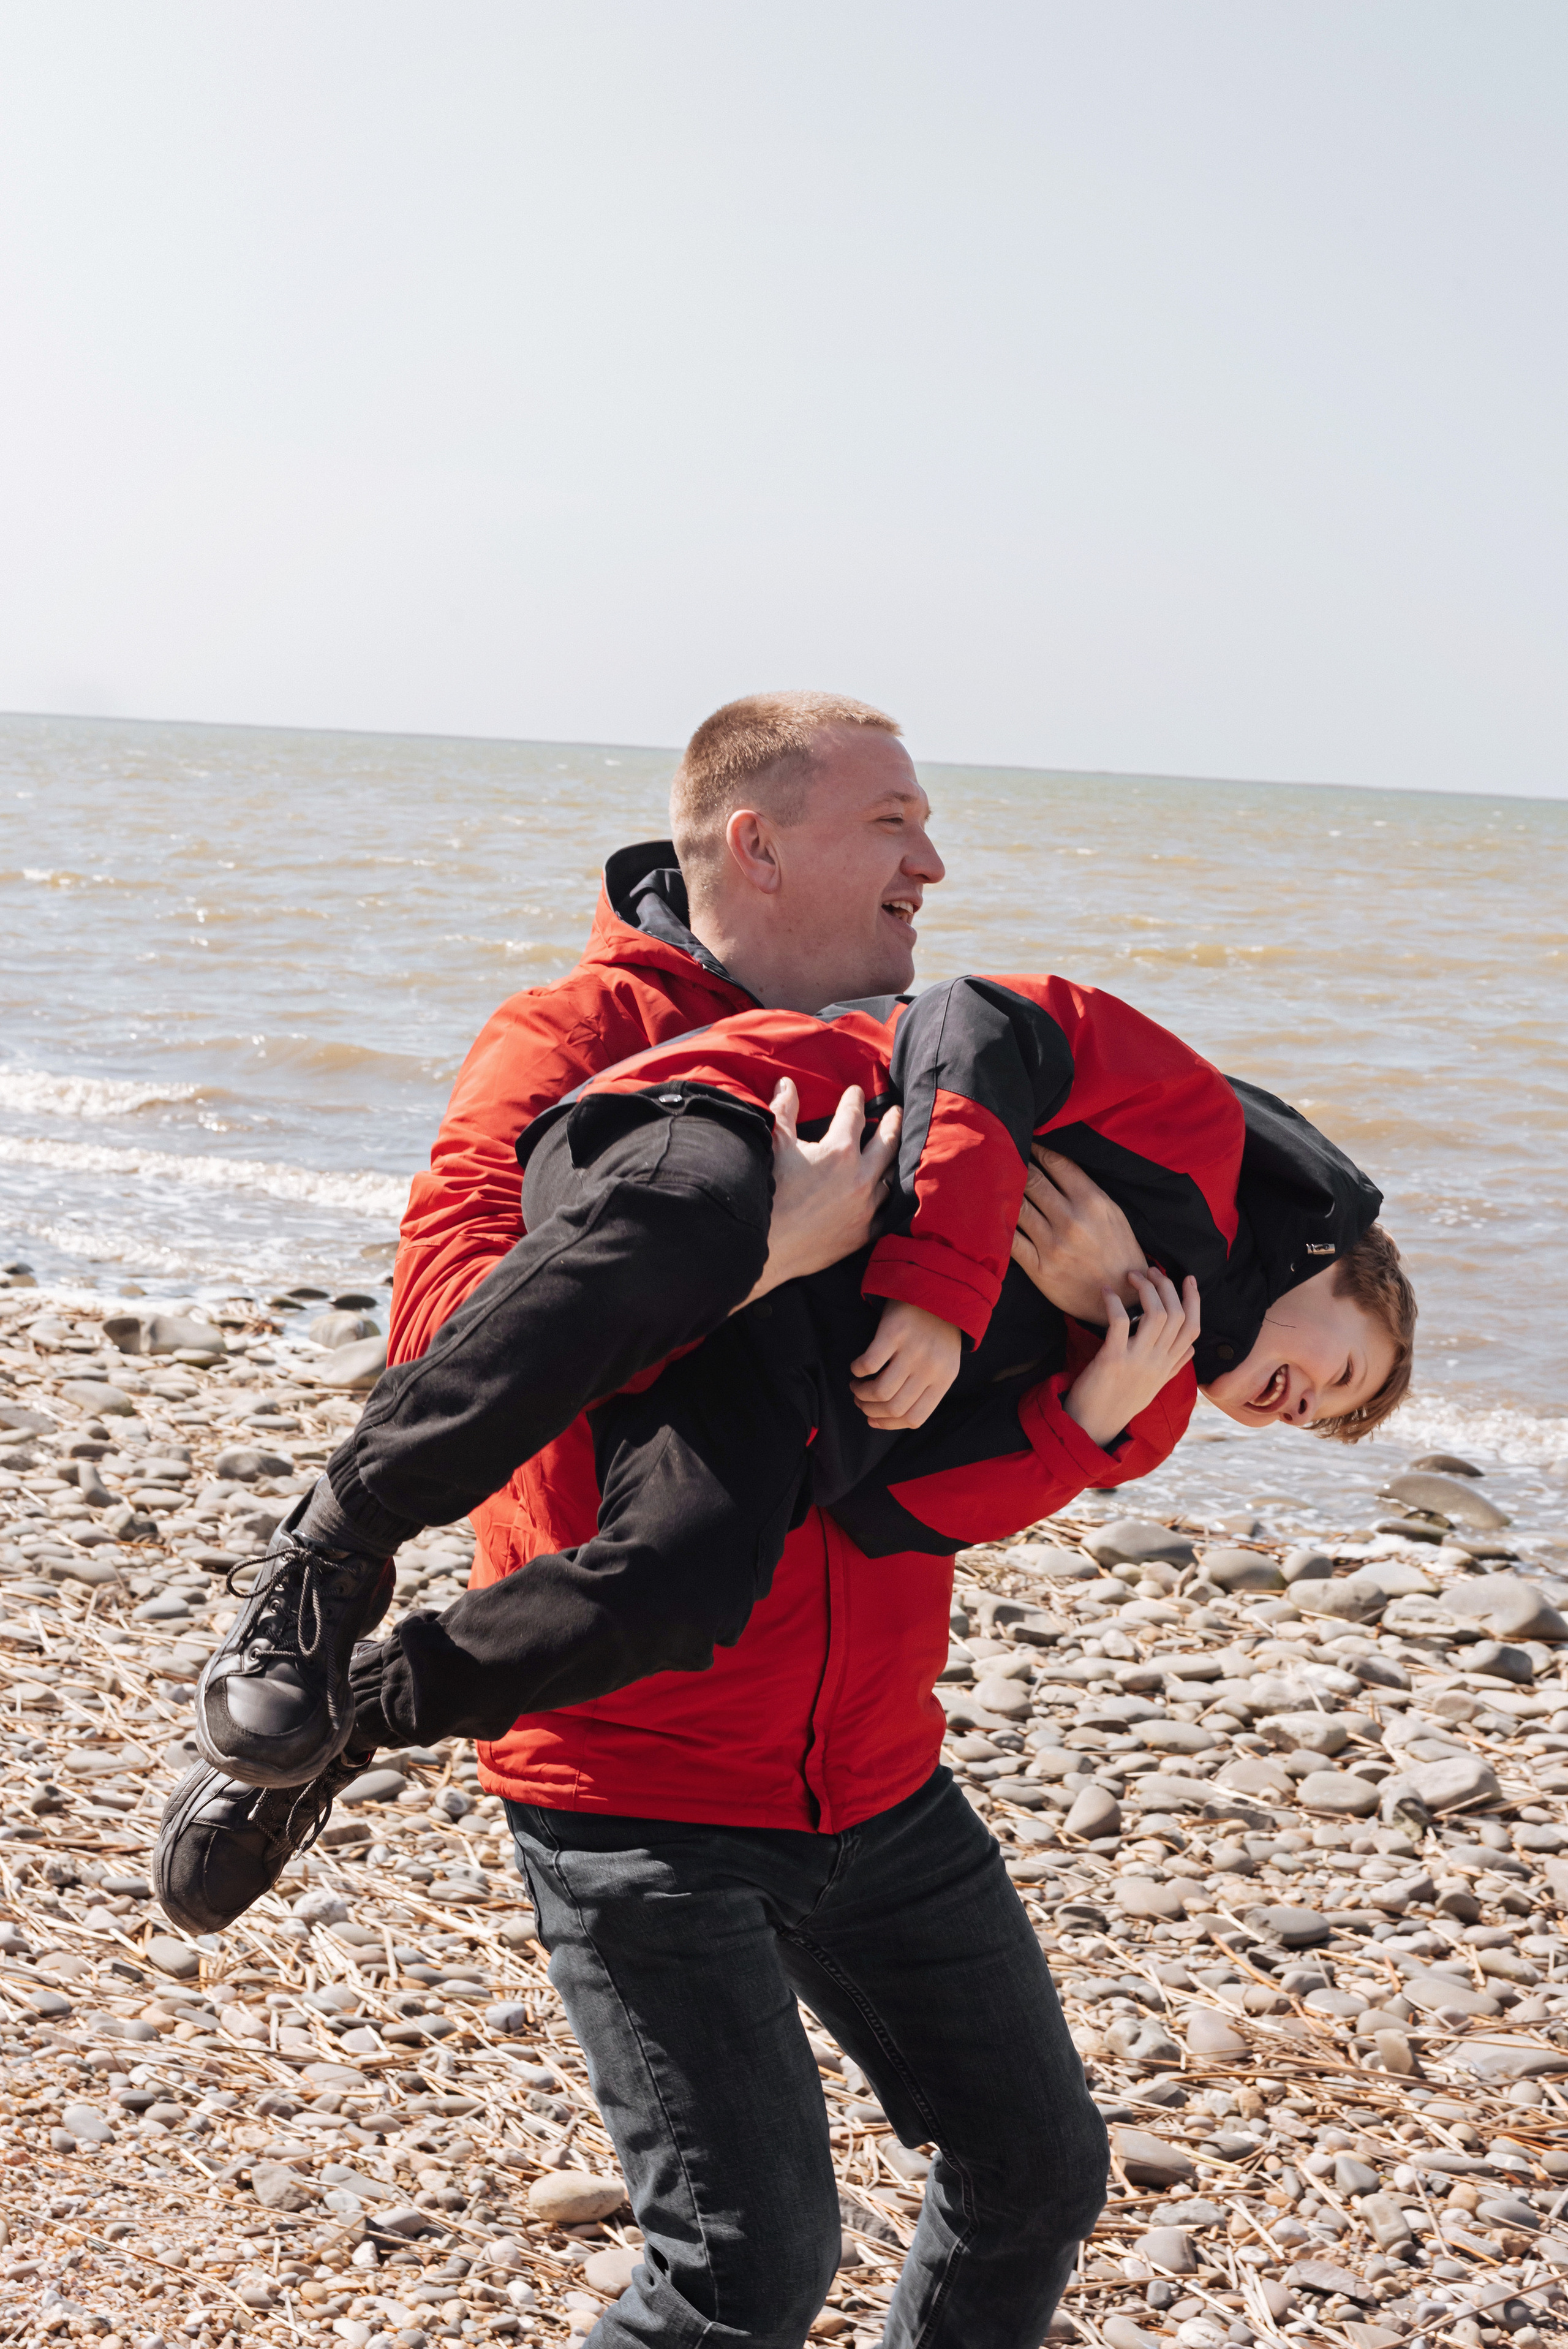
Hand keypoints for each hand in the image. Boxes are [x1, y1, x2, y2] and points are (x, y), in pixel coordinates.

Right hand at [739, 1080, 901, 1305]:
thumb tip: (786, 1084)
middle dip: (892, 1123)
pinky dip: (886, 1197)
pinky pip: (885, 1211)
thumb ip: (784, 1110)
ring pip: (890, 1177)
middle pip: (887, 1142)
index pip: (854, 1115)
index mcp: (840, 1151)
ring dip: (891, 1161)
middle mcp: (861, 1177)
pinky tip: (885, 1192)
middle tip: (895, 1112)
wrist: (763, 1247)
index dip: (854, 1100)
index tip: (855, 1092)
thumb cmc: (767, 1193)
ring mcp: (866, 1208)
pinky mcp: (863, 1233)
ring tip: (892, 1151)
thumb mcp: (775, 1144)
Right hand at [849, 1298, 962, 1428]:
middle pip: (894, 1407)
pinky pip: (868, 1364)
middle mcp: (930, 1368)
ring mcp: (912, 1350)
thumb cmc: (937, 1332)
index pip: (914, 1418)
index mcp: (943, 1380)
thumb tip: (892, 1416)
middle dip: (870, 1410)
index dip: (888, 1424)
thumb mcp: (943, 1364)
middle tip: (861, 1401)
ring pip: (879, 1391)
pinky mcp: (894, 1333)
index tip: (873, 1420)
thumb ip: (925, 1389)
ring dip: (861, 1393)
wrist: (940, 1289)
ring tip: (857, 1386)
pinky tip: (857, 1367)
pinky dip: (857, 1370)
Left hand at [1010, 1146, 1150, 1320]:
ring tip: (994, 1182)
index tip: (1027, 1143)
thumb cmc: (1119, 1252)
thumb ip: (1087, 1190)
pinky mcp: (1040, 1268)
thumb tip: (1057, 1165)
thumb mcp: (1114, 1214)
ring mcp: (1054, 1244)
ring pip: (1018, 1206)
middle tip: (1004, 1156)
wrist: (1123, 1298)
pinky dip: (999, 1225)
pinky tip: (991, 1215)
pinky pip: (1011, 1240)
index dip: (1038, 1149)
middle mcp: (1072, 1220)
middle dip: (1017, 1165)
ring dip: (1004, 1192)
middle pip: (1033, 1180)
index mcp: (1093, 1202)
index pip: (1057, 1163)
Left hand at [1061, 1267, 1199, 1449]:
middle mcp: (1158, 1362)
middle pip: (1177, 1315)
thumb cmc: (1121, 1402)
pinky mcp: (1113, 1360)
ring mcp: (1138, 1361)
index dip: (1194, 1300)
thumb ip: (1174, 1366)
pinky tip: (1106, 1292)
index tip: (1188, 1278)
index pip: (1194, 1328)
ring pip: (1157, 1314)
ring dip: (1146, 1288)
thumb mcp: (1156, 1386)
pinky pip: (1121, 1322)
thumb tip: (1192, 1350)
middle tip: (1150, 1271)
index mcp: (1169, 1366)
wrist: (1093, 1426)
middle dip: (1166, 1285)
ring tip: (1131, 1275)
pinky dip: (1115, 1302)